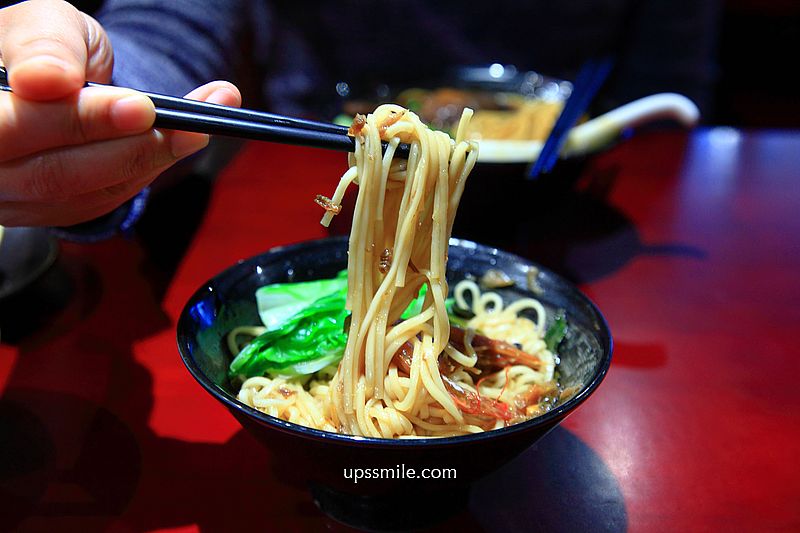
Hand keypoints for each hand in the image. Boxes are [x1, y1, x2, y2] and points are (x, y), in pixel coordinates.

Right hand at [0, 0, 240, 226]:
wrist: (51, 77)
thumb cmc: (43, 47)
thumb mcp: (45, 25)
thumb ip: (44, 45)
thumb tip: (49, 80)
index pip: (12, 130)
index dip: (78, 121)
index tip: (142, 106)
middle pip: (53, 174)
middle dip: (130, 148)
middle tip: (189, 125)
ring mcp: (13, 197)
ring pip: (84, 194)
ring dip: (151, 161)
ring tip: (199, 128)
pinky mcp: (51, 211)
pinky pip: (103, 201)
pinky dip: (145, 172)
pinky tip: (177, 144)